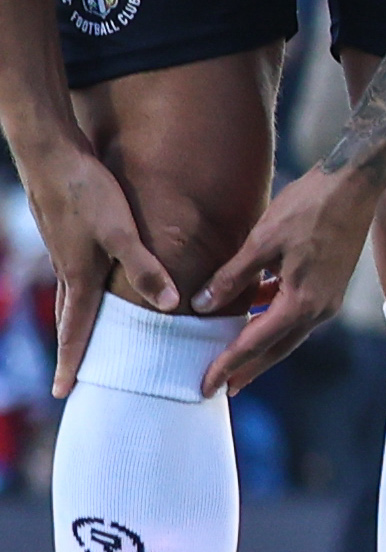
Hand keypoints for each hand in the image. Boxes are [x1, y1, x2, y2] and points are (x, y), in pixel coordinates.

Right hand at [9, 135, 171, 383]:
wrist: (50, 157)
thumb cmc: (87, 193)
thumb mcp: (121, 232)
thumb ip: (145, 268)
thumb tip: (169, 306)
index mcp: (80, 278)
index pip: (75, 332)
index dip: (72, 363)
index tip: (63, 394)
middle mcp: (67, 271)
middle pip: (70, 321)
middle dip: (73, 352)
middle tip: (72, 381)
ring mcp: (62, 254)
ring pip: (71, 298)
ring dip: (76, 324)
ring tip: (83, 343)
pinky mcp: (65, 236)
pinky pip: (72, 277)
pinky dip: (79, 294)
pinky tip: (88, 289)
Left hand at [180, 163, 380, 399]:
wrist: (355, 183)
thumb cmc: (309, 207)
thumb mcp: (261, 241)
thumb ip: (232, 277)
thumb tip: (202, 305)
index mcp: (302, 302)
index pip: (255, 344)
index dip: (227, 365)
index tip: (206, 386)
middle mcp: (319, 308)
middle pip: (276, 349)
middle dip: (247, 369)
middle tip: (220, 389)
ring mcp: (328, 297)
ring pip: (288, 334)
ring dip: (261, 348)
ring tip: (234, 361)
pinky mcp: (330, 285)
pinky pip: (297, 314)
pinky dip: (273, 321)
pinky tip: (254, 314)